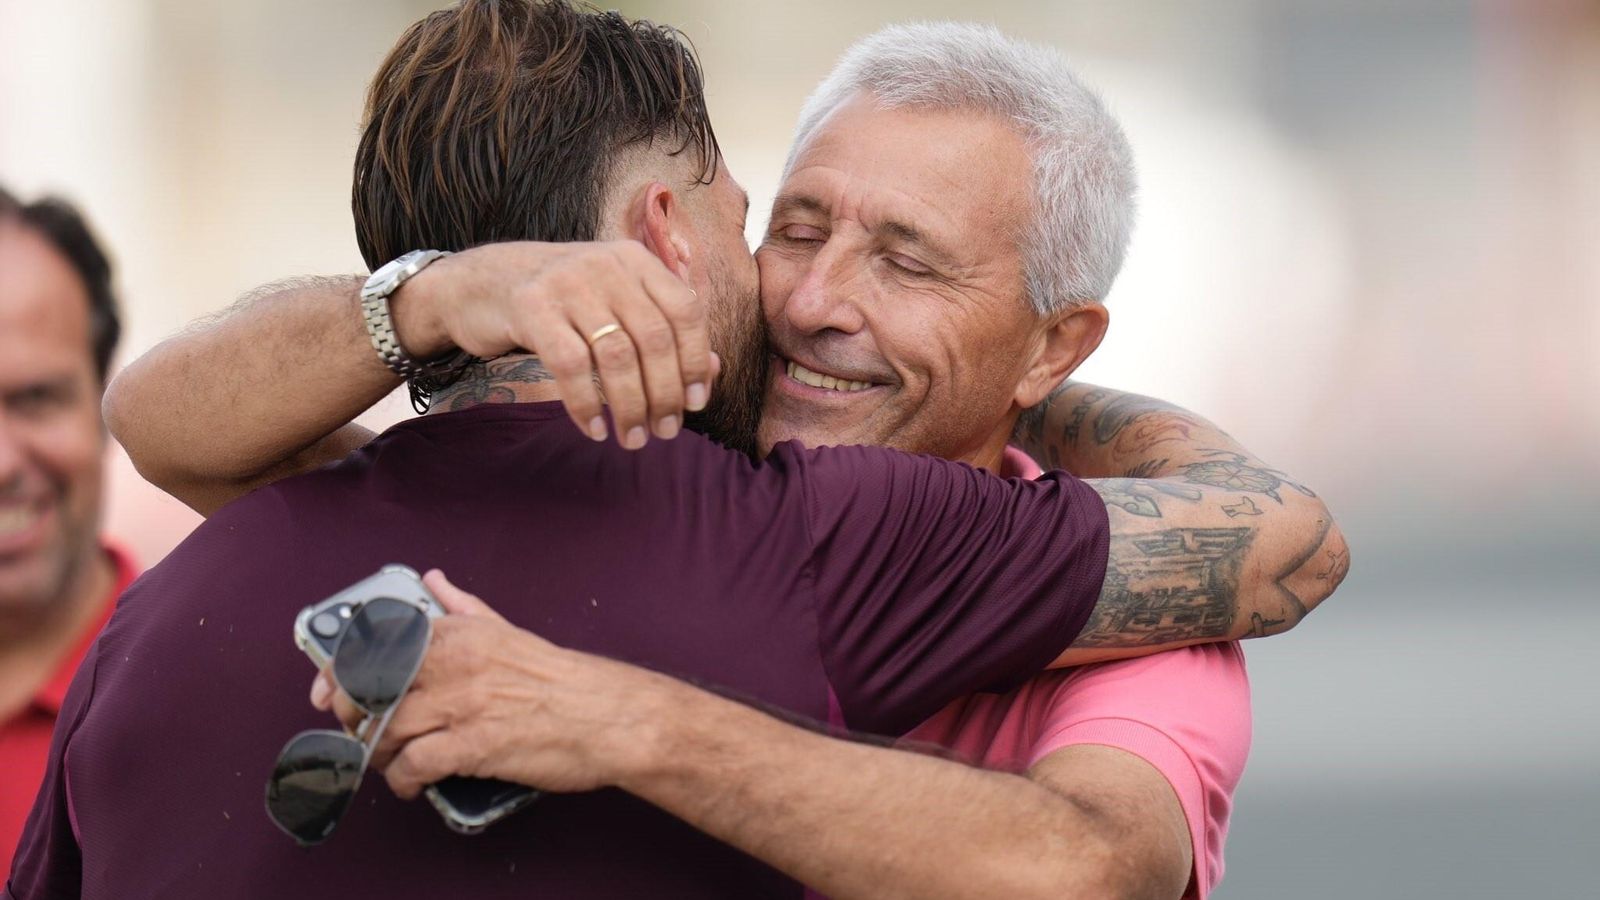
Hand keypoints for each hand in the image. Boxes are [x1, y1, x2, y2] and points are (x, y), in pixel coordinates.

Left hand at [311, 570, 673, 797]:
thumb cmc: (560, 677)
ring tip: (387, 762)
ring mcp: (461, 706)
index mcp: (458, 633)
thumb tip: (434, 579)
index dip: (339, 671)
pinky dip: (401, 780)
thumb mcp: (506, 629)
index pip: (375, 644)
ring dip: (377, 754)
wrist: (605, 715)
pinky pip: (414, 765)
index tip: (328, 691)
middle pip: (371, 690)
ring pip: (386, 731)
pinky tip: (409, 784)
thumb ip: (462, 606)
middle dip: (352, 718)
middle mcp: (453, 665)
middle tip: (358, 733)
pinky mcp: (473, 747)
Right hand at [392, 241, 715, 448]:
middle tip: (665, 431)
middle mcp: (606, 264)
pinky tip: (595, 428)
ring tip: (632, 438)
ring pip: (617, 356)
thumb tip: (712, 372)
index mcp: (635, 260)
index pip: (685, 311)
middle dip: (664, 393)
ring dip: (630, 406)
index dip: (696, 361)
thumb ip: (663, 330)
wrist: (480, 283)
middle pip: (654, 338)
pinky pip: (571, 366)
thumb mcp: (614, 304)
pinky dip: (588, 404)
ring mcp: (567, 282)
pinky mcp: (531, 307)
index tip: (695, 403)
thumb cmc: (561, 302)